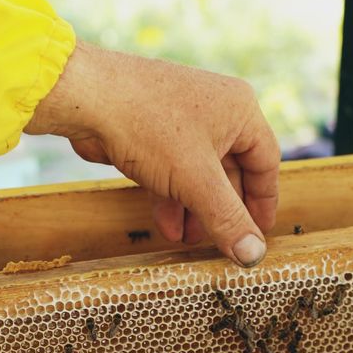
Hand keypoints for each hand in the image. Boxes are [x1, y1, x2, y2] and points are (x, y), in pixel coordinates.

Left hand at [26, 41, 278, 266]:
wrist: (86, 98)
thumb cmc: (148, 124)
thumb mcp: (195, 180)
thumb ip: (227, 219)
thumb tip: (254, 254)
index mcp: (240, 110)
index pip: (265, 162)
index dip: (263, 202)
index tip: (259, 235)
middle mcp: (216, 110)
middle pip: (231, 170)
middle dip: (221, 211)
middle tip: (219, 244)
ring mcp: (182, 118)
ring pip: (198, 173)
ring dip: (194, 210)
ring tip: (186, 240)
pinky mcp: (153, 129)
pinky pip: (172, 168)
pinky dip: (172, 197)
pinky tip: (165, 226)